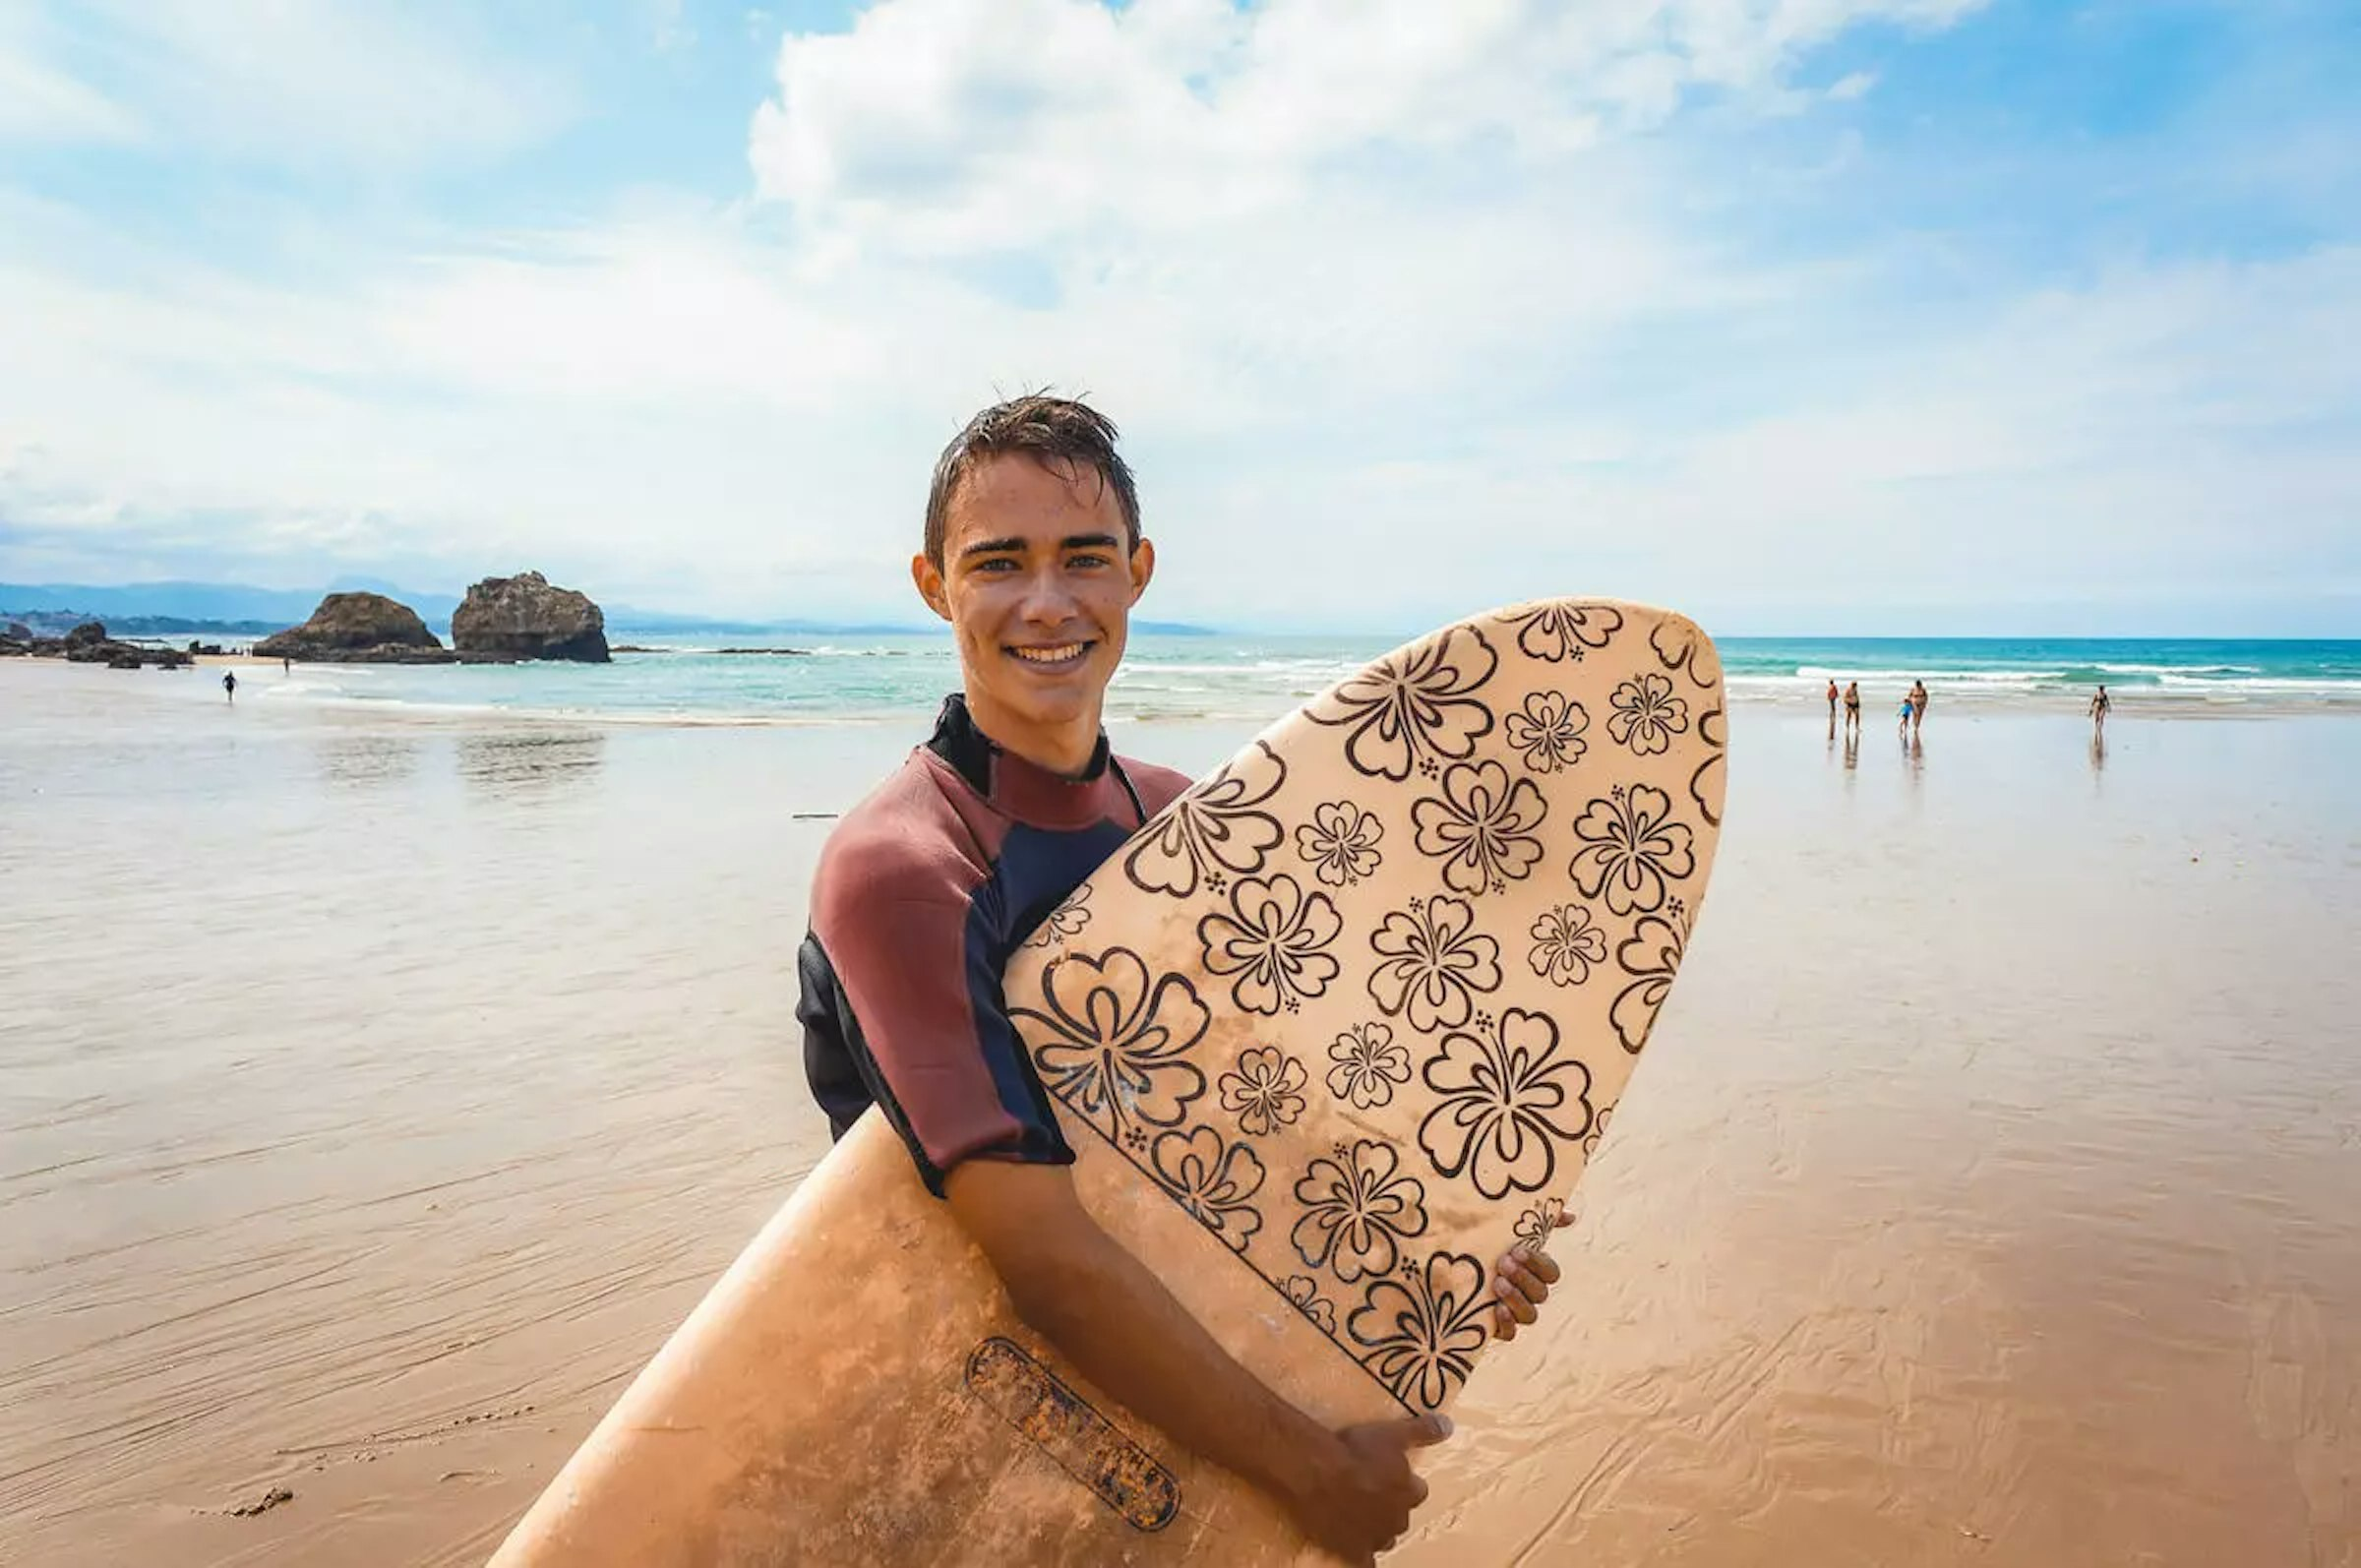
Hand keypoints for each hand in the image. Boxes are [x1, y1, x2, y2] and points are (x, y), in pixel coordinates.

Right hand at [1284, 1413, 1452, 1564]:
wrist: (1319, 1477)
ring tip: (1359, 1517)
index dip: (1405, 1483)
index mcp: (1407, 1492)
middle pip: (1400, 1517)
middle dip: (1390, 1508)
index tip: (1393, 1475)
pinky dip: (1361, 1560)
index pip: (1416, 1491)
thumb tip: (1448, 1425)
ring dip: (1376, 1530)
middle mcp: (1395, 1519)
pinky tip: (1352, 1552)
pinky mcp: (1351, 1553)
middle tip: (1371, 1494)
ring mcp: (1373, 1539)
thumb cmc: (1355, 1452)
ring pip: (1383, 1539)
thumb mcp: (1391, 1434)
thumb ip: (1421, 1431)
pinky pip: (1362, 1564)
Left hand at [1488, 1210, 1570, 1341]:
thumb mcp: (1501, 1230)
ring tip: (1497, 1284)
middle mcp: (1528, 1294)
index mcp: (1534, 1272)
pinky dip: (1507, 1323)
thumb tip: (1570, 1216)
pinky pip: (1510, 1334)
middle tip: (1503, 1263)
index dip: (1538, 1263)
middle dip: (1524, 1278)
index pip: (1551, 1272)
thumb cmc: (1480, 1246)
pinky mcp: (1496, 1328)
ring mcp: (1514, 1312)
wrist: (1447, 1270)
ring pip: (1530, 1315)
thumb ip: (1537, 1221)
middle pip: (1541, 1293)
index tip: (1517, 1250)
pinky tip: (1496, 1309)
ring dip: (1517, 1299)